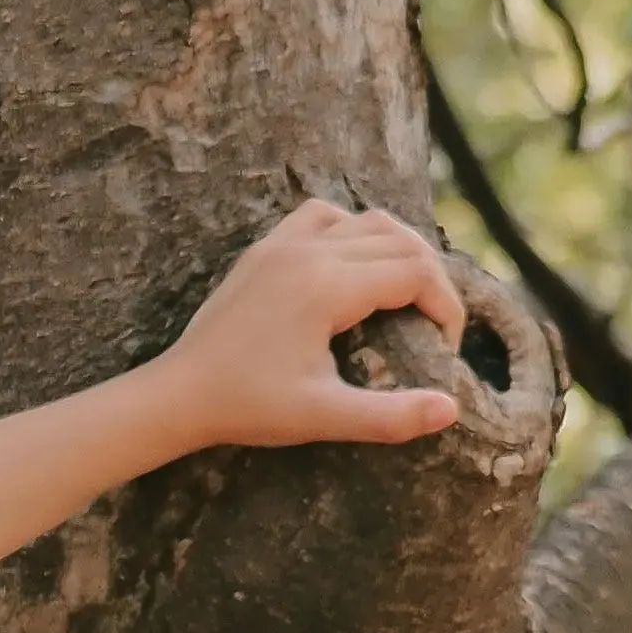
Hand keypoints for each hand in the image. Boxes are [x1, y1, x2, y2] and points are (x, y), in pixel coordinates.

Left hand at [158, 199, 466, 451]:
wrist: (180, 393)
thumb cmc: (249, 406)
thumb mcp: (324, 416)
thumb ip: (390, 416)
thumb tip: (451, 409)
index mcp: (328, 286)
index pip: (417, 273)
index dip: (445, 307)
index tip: (443, 348)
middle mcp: (308, 251)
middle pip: (401, 241)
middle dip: (431, 280)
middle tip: (433, 326)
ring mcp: (283, 243)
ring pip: (366, 220)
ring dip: (399, 249)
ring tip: (408, 294)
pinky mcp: (265, 249)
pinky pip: (321, 216)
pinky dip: (352, 230)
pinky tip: (355, 265)